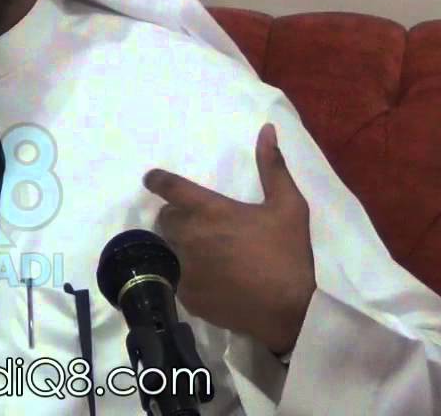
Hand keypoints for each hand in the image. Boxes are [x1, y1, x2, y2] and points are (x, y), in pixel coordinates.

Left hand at [144, 123, 314, 354]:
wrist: (287, 312)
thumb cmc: (287, 255)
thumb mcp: (289, 206)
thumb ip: (273, 166)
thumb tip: (267, 129)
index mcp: (209, 211)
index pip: (169, 188)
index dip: (157, 180)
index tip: (151, 178)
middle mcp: (189, 236)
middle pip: (166, 219)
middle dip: (177, 216)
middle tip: (199, 222)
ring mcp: (184, 268)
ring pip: (168, 248)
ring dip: (178, 245)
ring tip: (202, 251)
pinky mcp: (186, 295)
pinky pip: (176, 277)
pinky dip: (186, 273)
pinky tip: (208, 278)